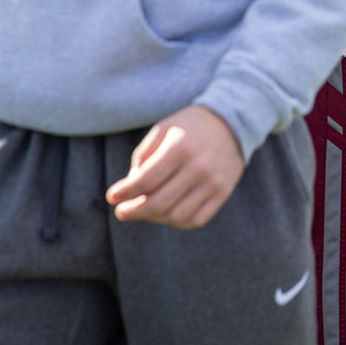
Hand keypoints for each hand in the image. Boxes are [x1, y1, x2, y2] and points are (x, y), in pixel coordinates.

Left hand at [105, 105, 244, 229]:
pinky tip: (167, 214)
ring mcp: (213, 182)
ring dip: (155, 218)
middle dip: (134, 211)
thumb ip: (144, 154)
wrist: (233, 122)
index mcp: (180, 148)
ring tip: (145, 211)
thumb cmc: (190, 126)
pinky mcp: (223, 192)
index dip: (124, 192)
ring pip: (176, 216)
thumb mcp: (164, 128)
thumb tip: (132, 184)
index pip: (145, 180)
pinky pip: (196, 220)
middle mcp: (198, 167)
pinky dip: (177, 222)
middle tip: (122, 212)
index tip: (112, 197)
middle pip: (159, 202)